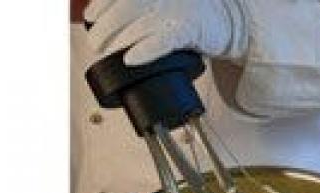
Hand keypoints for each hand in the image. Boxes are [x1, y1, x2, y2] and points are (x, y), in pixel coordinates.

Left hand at [84, 0, 247, 65]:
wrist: (230, 22)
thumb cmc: (195, 15)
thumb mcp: (166, 2)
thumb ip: (145, 5)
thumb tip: (112, 15)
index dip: (101, 3)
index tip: (89, 16)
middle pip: (125, 6)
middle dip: (104, 24)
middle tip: (94, 41)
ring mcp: (177, 9)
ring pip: (139, 23)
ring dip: (118, 40)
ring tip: (105, 51)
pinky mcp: (189, 29)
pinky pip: (162, 41)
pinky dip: (144, 50)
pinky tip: (131, 59)